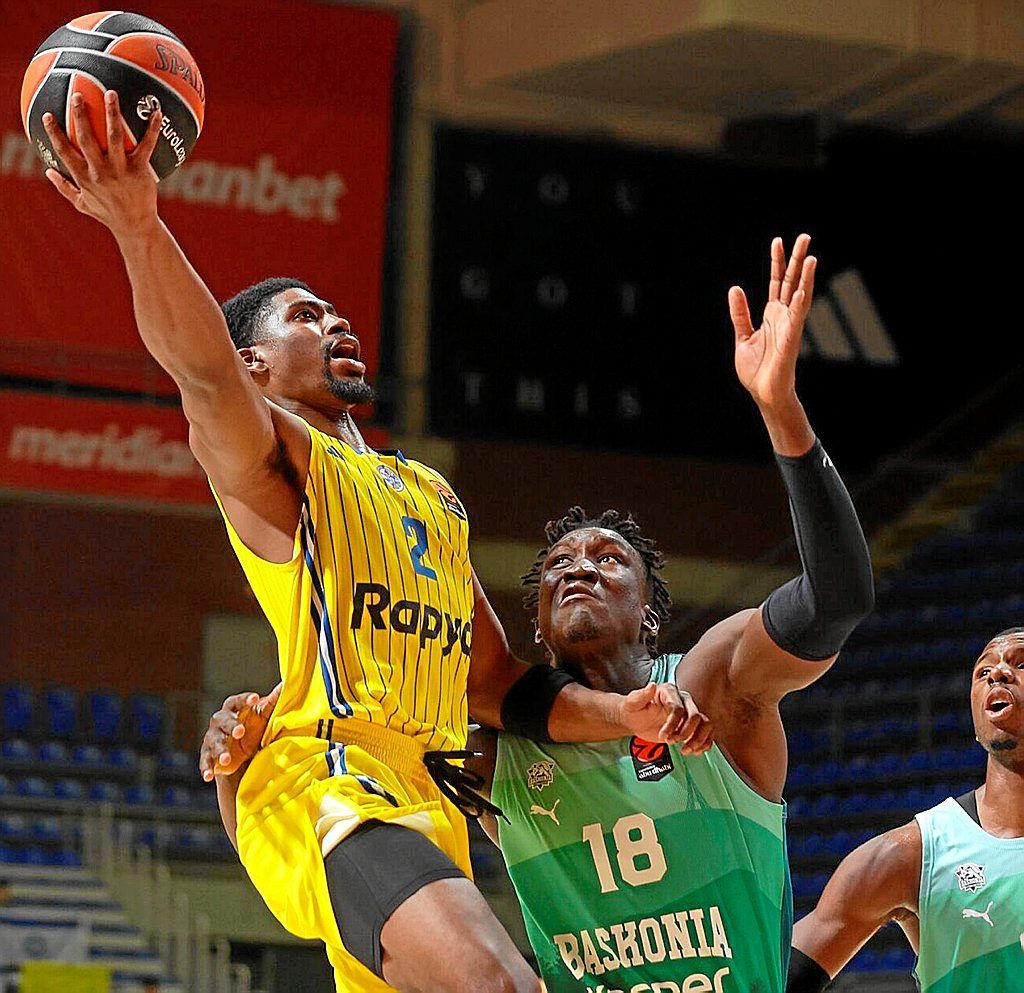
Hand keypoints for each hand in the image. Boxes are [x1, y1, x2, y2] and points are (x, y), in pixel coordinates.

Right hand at [42, 90, 160, 238]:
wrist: (135, 227)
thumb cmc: (109, 214)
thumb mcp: (83, 204)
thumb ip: (64, 188)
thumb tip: (48, 171)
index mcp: (84, 177)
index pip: (64, 151)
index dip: (54, 132)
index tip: (47, 115)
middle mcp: (100, 171)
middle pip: (86, 138)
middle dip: (80, 115)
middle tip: (77, 95)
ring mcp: (120, 170)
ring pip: (114, 137)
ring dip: (111, 113)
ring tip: (111, 93)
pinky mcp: (140, 171)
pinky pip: (147, 145)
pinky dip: (152, 129)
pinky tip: (158, 113)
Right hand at [199, 684, 280, 781]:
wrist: (243, 754)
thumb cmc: (254, 729)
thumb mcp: (264, 716)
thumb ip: (273, 701)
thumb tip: (286, 684)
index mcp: (233, 709)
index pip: (237, 701)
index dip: (245, 700)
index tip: (255, 699)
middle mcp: (220, 721)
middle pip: (222, 720)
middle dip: (231, 725)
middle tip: (240, 731)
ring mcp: (213, 739)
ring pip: (214, 742)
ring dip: (220, 750)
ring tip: (226, 759)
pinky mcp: (209, 756)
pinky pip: (205, 762)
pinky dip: (207, 768)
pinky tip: (209, 776)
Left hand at [618, 682, 713, 753]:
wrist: (634, 720)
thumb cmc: (632, 710)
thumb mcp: (632, 703)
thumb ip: (640, 695)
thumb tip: (652, 685)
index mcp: (669, 692)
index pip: (678, 708)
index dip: (672, 724)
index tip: (663, 736)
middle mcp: (682, 700)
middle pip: (695, 716)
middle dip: (685, 733)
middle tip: (671, 743)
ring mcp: (688, 713)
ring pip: (705, 724)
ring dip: (698, 739)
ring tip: (685, 750)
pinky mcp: (692, 726)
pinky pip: (707, 733)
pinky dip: (704, 743)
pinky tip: (695, 751)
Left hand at [729, 234, 815, 411]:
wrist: (764, 394)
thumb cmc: (757, 370)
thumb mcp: (742, 337)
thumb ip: (740, 314)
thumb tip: (735, 288)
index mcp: (772, 315)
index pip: (776, 282)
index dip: (777, 262)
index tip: (777, 241)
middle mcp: (784, 317)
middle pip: (792, 282)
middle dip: (797, 259)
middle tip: (805, 236)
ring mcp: (789, 327)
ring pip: (800, 296)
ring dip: (805, 277)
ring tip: (811, 257)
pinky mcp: (790, 341)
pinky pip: (796, 320)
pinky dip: (799, 305)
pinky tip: (801, 290)